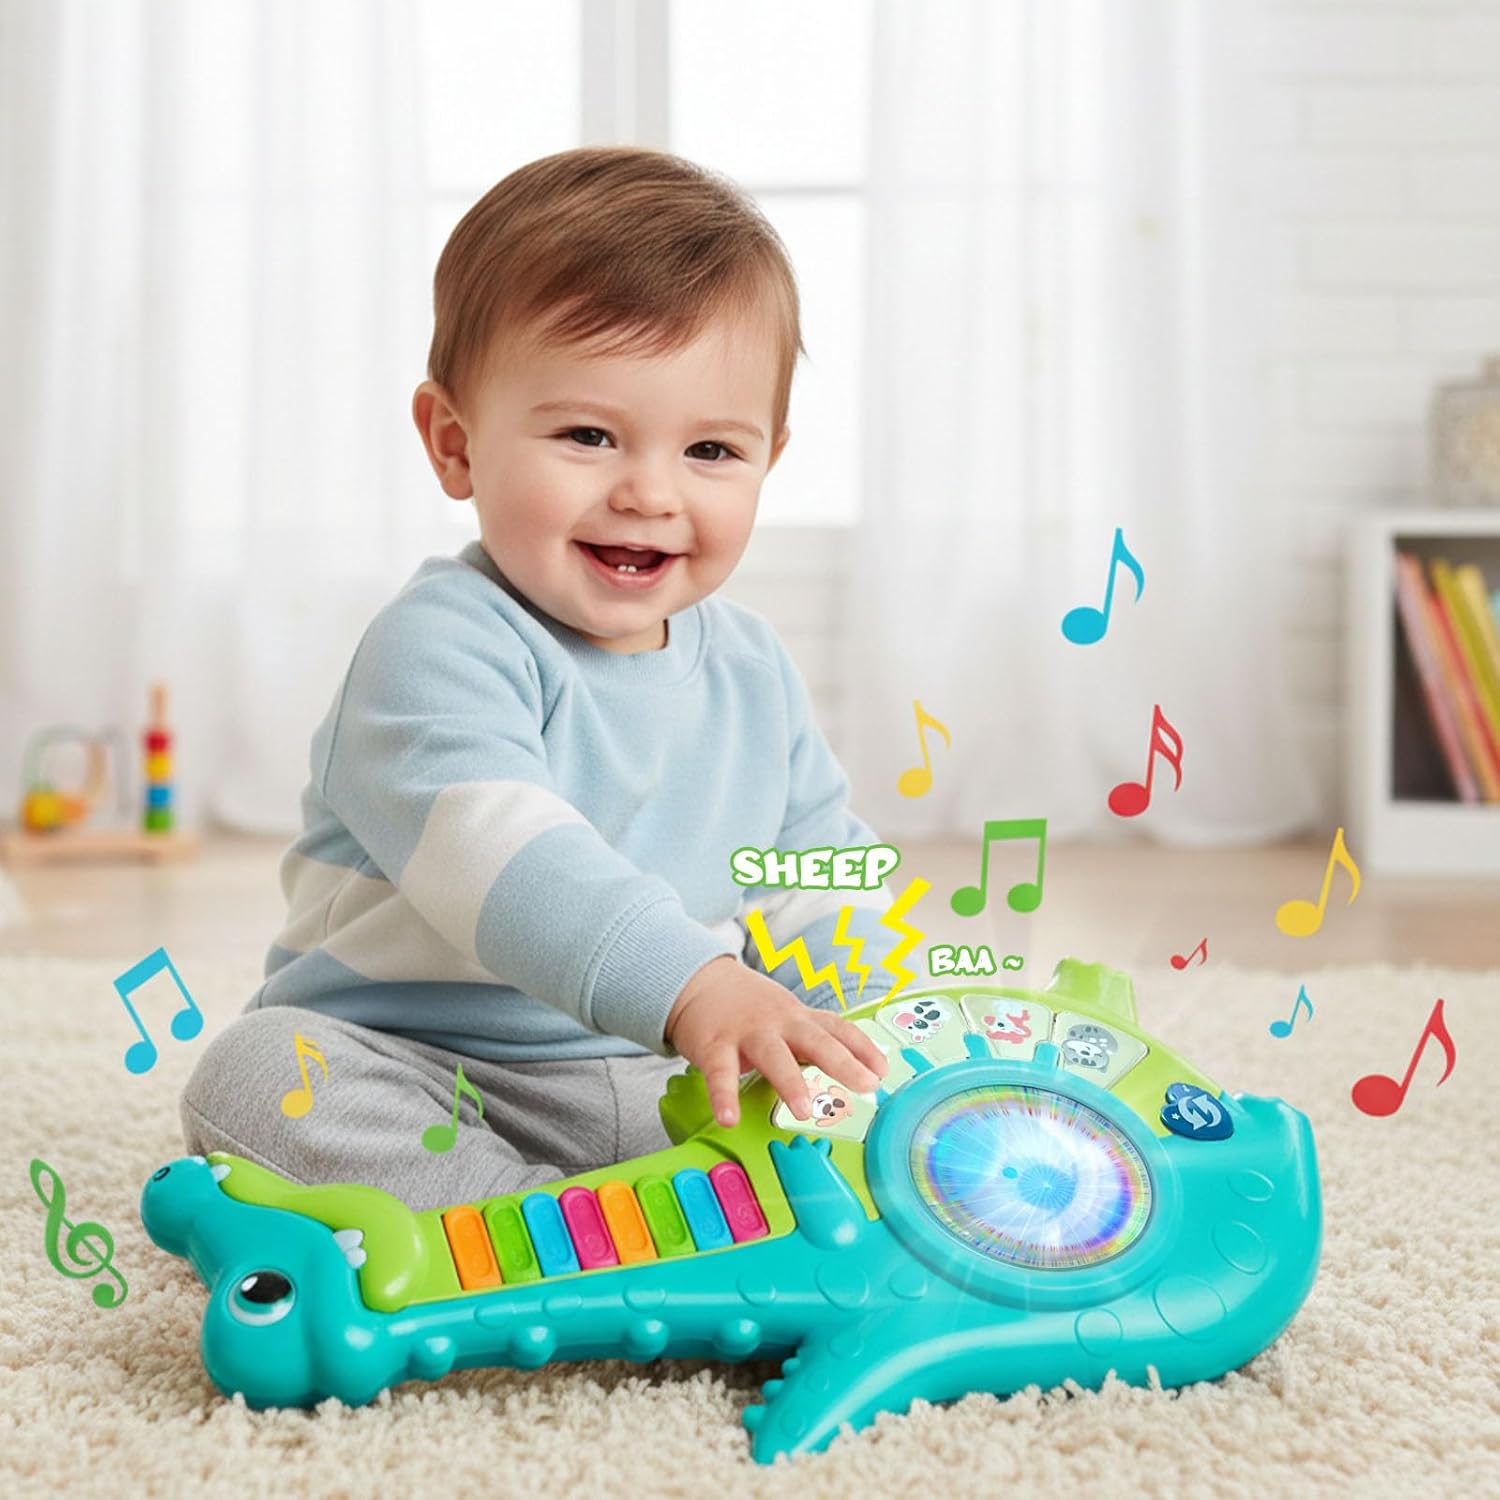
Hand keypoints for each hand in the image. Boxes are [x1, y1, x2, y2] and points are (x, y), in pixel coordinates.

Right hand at [664, 956, 888, 1128]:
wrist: (700, 983)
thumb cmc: (750, 1009)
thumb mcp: (788, 1017)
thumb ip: (816, 1040)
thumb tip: (857, 1070)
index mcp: (800, 1019)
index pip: (838, 1029)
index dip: (863, 1048)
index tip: (883, 1070)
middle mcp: (779, 1023)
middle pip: (815, 1040)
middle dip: (842, 1062)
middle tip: (865, 1085)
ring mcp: (747, 1034)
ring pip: (773, 1055)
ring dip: (790, 1081)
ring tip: (804, 1109)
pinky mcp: (715, 1046)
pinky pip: (720, 1073)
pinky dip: (724, 1096)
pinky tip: (729, 1118)